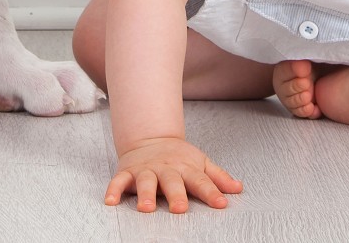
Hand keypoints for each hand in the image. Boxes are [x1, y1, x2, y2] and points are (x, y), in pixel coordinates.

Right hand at [105, 137, 241, 212]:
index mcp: (185, 168)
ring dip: (145, 194)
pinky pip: (119, 181)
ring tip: (146, 208)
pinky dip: (114, 190)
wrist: (150, 139)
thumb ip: (218, 177)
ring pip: (145, 182)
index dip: (211, 192)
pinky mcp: (128, 172)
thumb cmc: (178, 157)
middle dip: (176, 194)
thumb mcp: (200, 163)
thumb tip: (237, 188)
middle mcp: (165, 169)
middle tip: (180, 208)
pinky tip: (111, 201)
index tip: (221, 203)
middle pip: (172, 182)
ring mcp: (146, 170)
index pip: (201, 181)